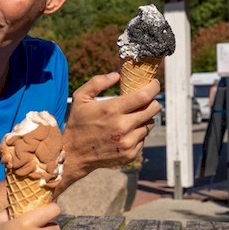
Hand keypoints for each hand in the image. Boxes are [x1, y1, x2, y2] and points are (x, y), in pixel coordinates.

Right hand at [60, 72, 159, 187]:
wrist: (74, 154)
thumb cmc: (78, 123)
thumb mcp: (80, 98)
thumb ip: (97, 82)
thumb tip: (117, 75)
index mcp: (111, 110)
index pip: (144, 96)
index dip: (153, 87)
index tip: (154, 83)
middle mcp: (122, 126)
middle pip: (153, 109)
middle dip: (152, 102)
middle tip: (145, 100)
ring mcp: (127, 142)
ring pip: (150, 124)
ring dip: (144, 118)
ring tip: (131, 118)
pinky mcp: (130, 154)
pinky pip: (143, 138)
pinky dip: (137, 133)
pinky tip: (124, 132)